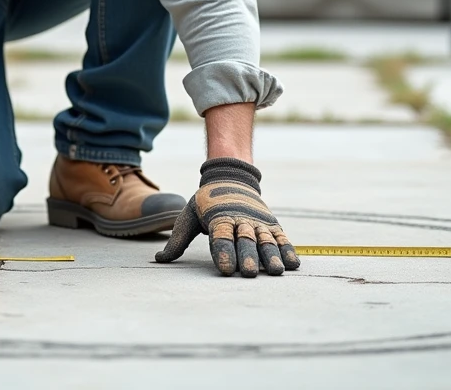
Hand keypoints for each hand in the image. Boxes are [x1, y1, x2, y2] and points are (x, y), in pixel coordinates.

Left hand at [155, 158, 299, 276]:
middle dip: (247, 257)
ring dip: (271, 255)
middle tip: (248, 273)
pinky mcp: (271, 223)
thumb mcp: (189, 216)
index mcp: (218, 217)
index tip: (226, 269)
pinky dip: (288, 249)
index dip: (222, 252)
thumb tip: (159, 260)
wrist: (230, 177)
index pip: (220, 236)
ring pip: (265, 239)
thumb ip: (177, 240)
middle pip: (244, 239)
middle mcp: (240, 219)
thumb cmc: (206, 203)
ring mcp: (257, 221)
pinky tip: (292, 264)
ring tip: (276, 271)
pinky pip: (281, 237)